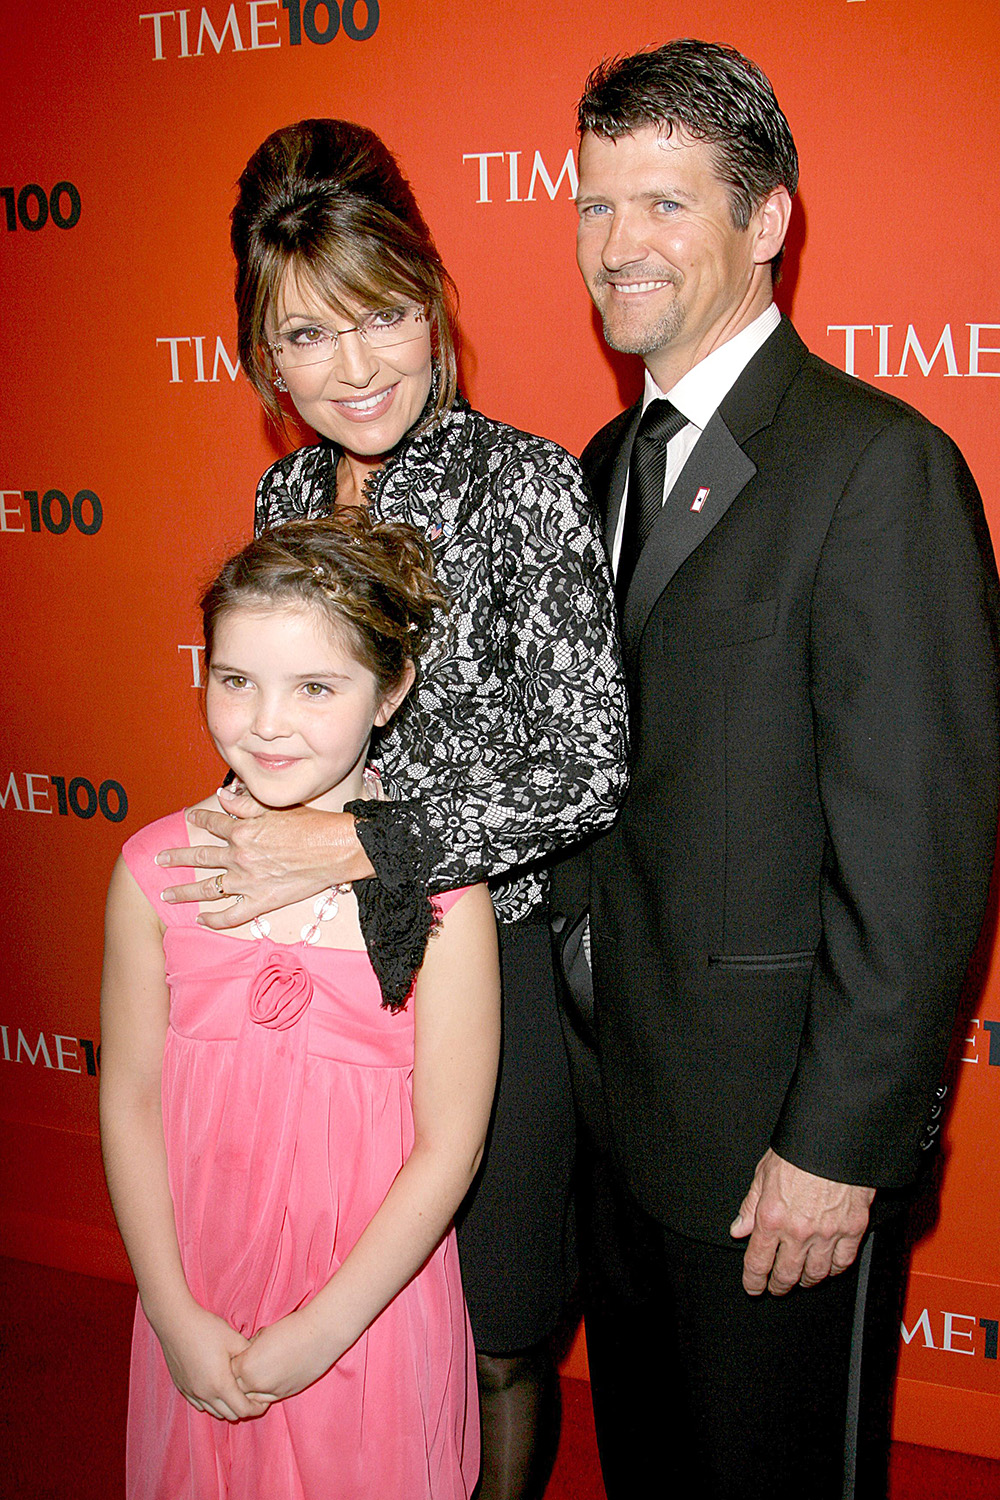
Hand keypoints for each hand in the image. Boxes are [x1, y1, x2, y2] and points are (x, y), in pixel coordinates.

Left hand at [155, 783, 373, 928]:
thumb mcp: (276, 806)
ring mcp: (248, 881)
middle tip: (159, 860)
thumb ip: (245, 802)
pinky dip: (214, 919)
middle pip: (201, 856)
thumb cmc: (311, 825)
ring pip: (208, 888)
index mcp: (242, 830)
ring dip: (185, 891)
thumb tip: (222, 795)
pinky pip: (232, 915)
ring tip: (167, 895)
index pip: (213, 822)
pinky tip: (201, 919)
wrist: (335, 848)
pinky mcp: (262, 901)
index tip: (188, 817)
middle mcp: (240, 856)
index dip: (199, 818)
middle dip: (177, 858)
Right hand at [157, 1303, 264, 1420]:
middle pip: (229, 1415)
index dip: (256, 1408)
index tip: (264, 1401)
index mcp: (220, 1384)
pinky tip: (217, 1389)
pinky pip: (200, 1404)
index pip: (243, 1410)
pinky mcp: (182, 1387)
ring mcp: (192, 1392)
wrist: (176, 1323)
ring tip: (236, 1392)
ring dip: (227, 1407)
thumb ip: (249, 1355)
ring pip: (214, 1412)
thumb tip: (259, 1362)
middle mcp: (205, 1394)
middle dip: (244, 1409)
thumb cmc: (206, 1329)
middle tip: (253, 1397)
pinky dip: (212, 1402)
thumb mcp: (234, 1339)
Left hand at [231, 1307, 340, 1404]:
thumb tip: (245, 1354)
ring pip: (251, 1399)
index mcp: (246, 1366)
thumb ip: (250, 1349)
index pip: (228, 1372)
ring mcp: (271, 1392)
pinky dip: (264, 1393)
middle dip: (237, 1380)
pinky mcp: (286, 1394)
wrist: (320, 1334)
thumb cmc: (292, 1328)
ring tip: (255, 1376)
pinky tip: (268, 1380)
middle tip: (243, 1369)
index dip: (231, 1364)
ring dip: (250, 1390)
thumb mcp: (263, 1334)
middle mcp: (256, 1384)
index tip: (235, 1358)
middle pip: (236, 1390)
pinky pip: (267, 1399)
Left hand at [729, 1148, 874, 1296]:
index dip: (753, 1281)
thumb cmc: (800, 1149)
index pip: (757, 1262)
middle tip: (775, 1287)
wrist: (836, 1138)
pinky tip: (827, 1267)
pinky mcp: (852, 1229)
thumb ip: (751, 1204)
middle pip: (786, 1275)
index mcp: (772, 1216)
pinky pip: (842, 1263)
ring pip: (815, 1274)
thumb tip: (739, 1228)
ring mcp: (827, 1233)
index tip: (753, 1287)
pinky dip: (833, 1270)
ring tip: (800, 1278)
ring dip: (805, 1280)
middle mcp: (798, 1231)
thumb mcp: (764, 1172)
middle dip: (778, 1286)